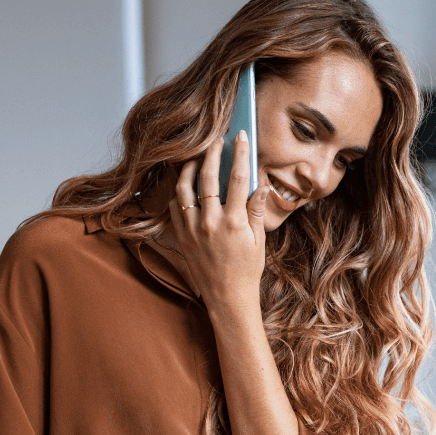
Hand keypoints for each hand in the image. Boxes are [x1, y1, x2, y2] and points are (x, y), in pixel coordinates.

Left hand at [166, 131, 273, 305]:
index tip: (240, 136)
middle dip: (213, 153)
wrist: (227, 298)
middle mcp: (211, 223)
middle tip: (216, 140)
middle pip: (209, 177)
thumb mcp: (259, 242)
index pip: (239, 178)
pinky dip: (178, 191)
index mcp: (235, 223)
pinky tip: (185, 183)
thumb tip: (261, 186)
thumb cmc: (246, 271)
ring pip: (185, 188)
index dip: (240, 153)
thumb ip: (256, 211)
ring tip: (197, 158)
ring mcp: (193, 229)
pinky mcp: (181, 236)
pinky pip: (175, 206)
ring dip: (190, 168)